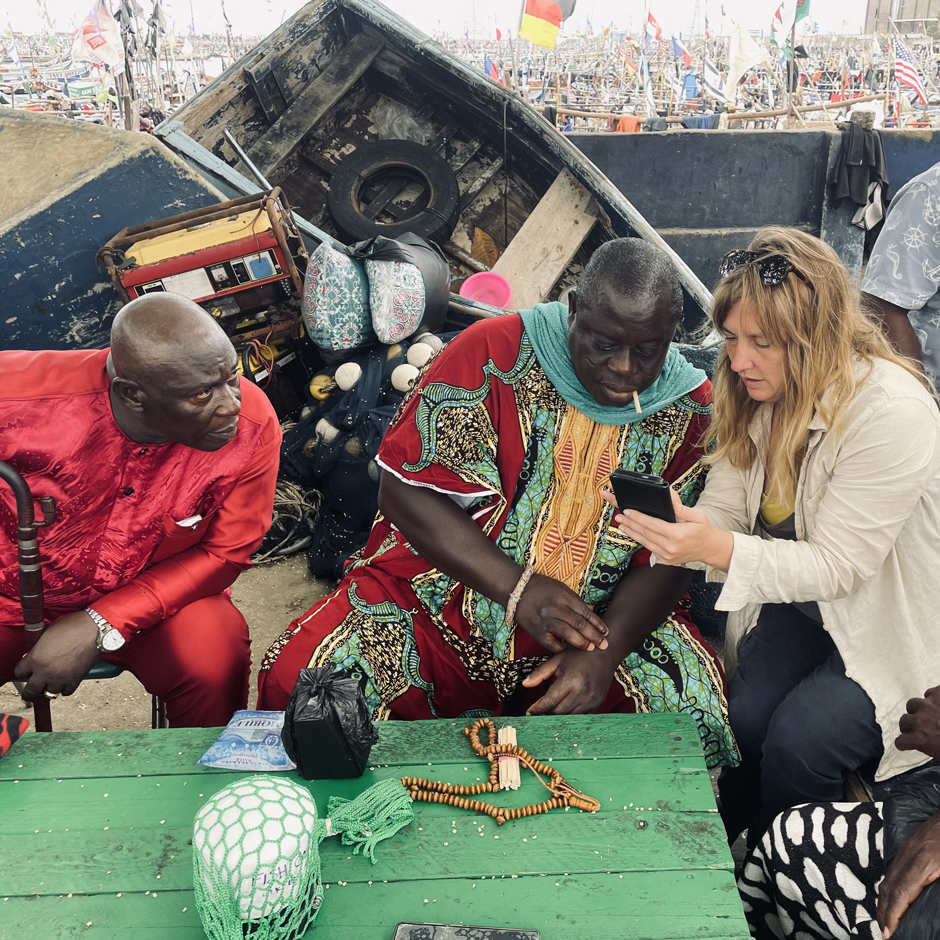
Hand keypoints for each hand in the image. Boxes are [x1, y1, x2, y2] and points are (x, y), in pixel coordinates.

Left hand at [13, 611, 100, 700]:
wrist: (95, 629)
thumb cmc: (74, 626)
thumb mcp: (48, 632)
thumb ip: (38, 646)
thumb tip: (35, 653)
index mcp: (35, 658)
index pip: (19, 673)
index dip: (23, 671)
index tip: (26, 671)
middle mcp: (45, 671)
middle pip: (30, 692)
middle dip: (29, 691)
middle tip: (31, 690)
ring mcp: (60, 678)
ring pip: (48, 694)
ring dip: (49, 688)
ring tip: (52, 682)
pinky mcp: (75, 680)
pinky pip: (66, 692)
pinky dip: (65, 688)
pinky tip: (66, 680)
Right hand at [514, 573, 608, 653]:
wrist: (516, 589)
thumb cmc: (540, 587)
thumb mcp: (561, 588)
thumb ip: (576, 600)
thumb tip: (592, 610)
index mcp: (564, 597)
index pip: (586, 612)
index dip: (598, 623)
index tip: (606, 632)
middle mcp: (556, 608)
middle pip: (579, 624)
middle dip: (594, 636)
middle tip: (604, 645)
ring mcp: (545, 620)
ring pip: (567, 633)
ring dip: (581, 643)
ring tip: (590, 648)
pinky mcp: (536, 631)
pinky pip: (551, 643)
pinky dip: (561, 647)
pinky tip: (567, 649)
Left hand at [522, 647, 615, 714]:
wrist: (604, 654)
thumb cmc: (578, 655)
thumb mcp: (557, 660)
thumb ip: (540, 673)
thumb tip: (524, 684)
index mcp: (570, 680)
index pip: (549, 701)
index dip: (537, 709)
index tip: (529, 712)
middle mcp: (582, 693)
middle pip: (558, 712)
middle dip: (546, 713)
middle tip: (537, 712)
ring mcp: (591, 700)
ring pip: (569, 717)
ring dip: (558, 716)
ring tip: (549, 712)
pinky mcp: (598, 704)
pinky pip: (581, 717)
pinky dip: (571, 715)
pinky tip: (565, 710)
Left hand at [603, 489, 733, 570]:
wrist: (710, 549)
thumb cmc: (704, 530)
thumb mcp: (697, 516)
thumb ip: (682, 509)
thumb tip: (670, 500)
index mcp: (677, 535)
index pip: (651, 525)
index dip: (638, 517)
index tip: (627, 511)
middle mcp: (670, 547)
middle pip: (645, 533)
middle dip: (630, 523)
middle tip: (619, 516)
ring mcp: (667, 556)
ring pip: (644, 542)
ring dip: (631, 532)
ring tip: (621, 524)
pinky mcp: (665, 561)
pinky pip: (649, 548)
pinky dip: (640, 540)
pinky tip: (633, 533)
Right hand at [877, 811, 939, 937]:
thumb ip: (937, 880)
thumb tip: (922, 898)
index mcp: (923, 862)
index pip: (900, 893)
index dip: (892, 914)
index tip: (888, 932)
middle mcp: (909, 853)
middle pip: (889, 886)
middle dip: (884, 911)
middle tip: (884, 932)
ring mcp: (907, 847)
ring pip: (889, 877)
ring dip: (885, 900)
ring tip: (886, 920)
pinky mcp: (909, 844)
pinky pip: (894, 869)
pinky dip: (890, 887)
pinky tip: (895, 896)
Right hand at [896, 687, 939, 758]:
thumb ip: (928, 746)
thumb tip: (925, 742)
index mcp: (920, 739)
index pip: (900, 742)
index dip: (904, 743)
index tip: (907, 743)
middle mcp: (920, 721)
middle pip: (903, 721)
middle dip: (909, 725)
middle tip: (918, 728)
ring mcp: (928, 705)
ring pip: (912, 704)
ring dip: (918, 709)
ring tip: (927, 712)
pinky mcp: (938, 694)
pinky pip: (930, 692)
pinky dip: (933, 698)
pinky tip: (939, 704)